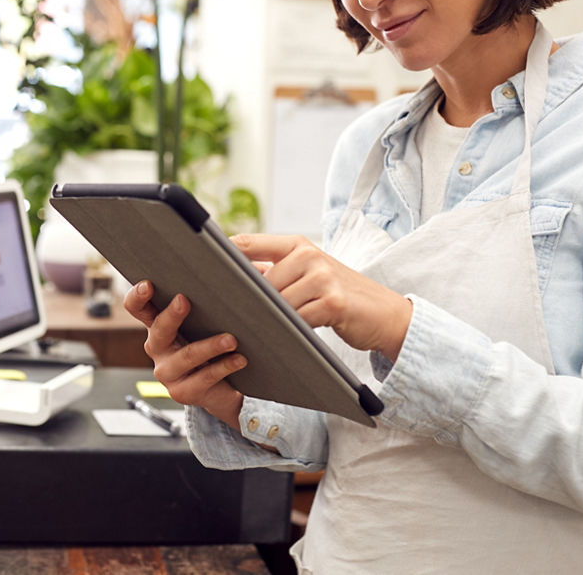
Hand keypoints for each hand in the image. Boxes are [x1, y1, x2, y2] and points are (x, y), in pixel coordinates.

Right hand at [122, 280, 246, 429]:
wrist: (227, 387)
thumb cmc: (217, 342)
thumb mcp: (214, 316)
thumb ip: (222, 292)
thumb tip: (250, 264)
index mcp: (158, 324)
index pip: (137, 307)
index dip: (138, 296)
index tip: (148, 284)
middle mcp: (158, 348)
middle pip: (158, 330)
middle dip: (171, 315)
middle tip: (185, 301)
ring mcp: (168, 372)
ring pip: (186, 356)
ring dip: (209, 346)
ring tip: (231, 339)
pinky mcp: (183, 392)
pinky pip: (203, 378)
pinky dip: (224, 367)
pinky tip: (240, 359)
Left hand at [233, 234, 412, 360]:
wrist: (385, 313)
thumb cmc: (339, 296)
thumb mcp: (308, 275)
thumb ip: (276, 272)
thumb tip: (231, 280)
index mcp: (297, 244)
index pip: (247, 244)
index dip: (221, 256)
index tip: (197, 271)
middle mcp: (308, 254)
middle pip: (258, 281)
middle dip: (245, 301)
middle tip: (226, 316)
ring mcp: (322, 277)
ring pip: (276, 302)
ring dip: (267, 320)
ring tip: (255, 330)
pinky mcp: (333, 301)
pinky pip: (297, 319)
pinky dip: (288, 331)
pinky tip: (283, 339)